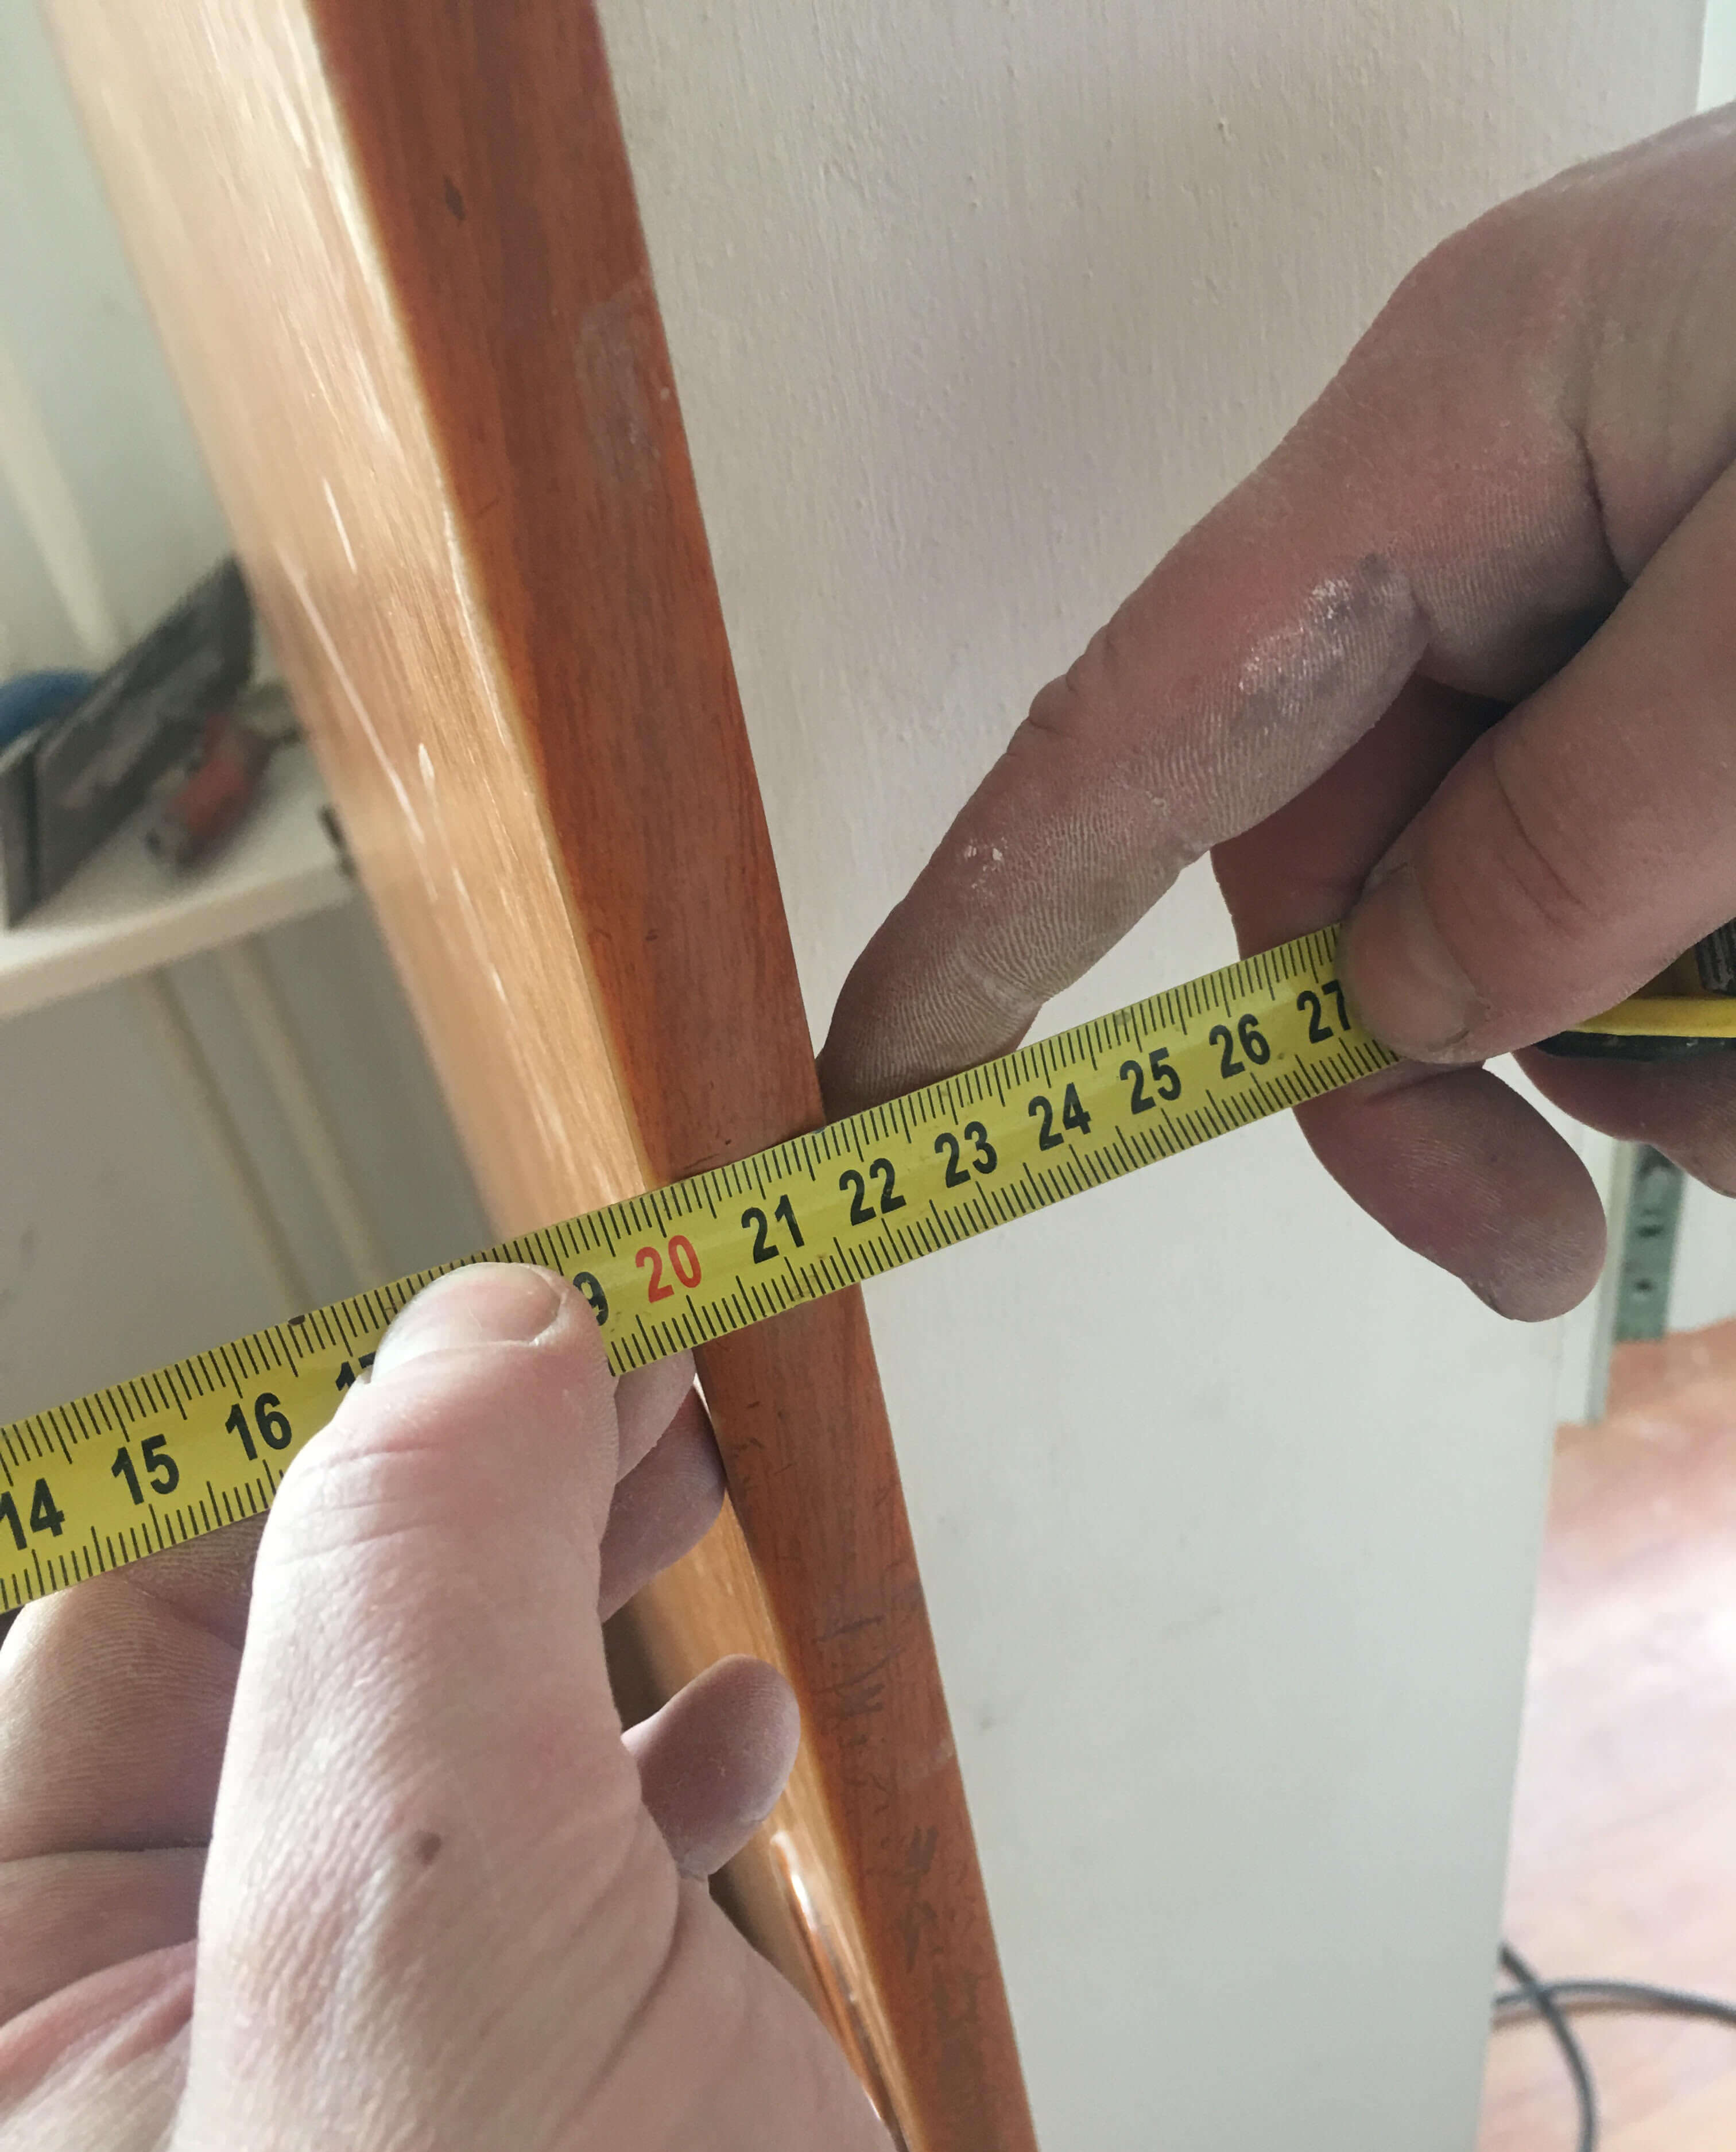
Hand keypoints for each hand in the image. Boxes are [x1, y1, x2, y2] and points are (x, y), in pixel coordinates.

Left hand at [0, 1266, 956, 2151]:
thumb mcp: (428, 1962)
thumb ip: (418, 1609)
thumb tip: (474, 1336)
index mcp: (8, 2022)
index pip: (108, 1632)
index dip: (309, 1449)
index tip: (494, 1328)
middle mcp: (128, 2061)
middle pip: (266, 1677)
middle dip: (453, 1512)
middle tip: (603, 1365)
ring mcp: (323, 2106)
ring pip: (416, 1762)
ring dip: (555, 1602)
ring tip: (671, 1469)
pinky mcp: (490, 2138)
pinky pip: (528, 1893)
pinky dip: (637, 1777)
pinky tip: (720, 1734)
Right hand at [821, 108, 1735, 1320]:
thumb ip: (1601, 815)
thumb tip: (1418, 996)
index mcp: (1455, 437)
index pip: (1139, 715)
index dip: (984, 916)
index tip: (879, 1102)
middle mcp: (1501, 520)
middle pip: (1345, 861)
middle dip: (1427, 1074)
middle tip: (1527, 1263)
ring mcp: (1618, 604)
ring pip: (1520, 910)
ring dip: (1641, 1050)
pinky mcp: (1718, 679)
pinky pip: (1654, 893)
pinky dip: (1718, 1003)